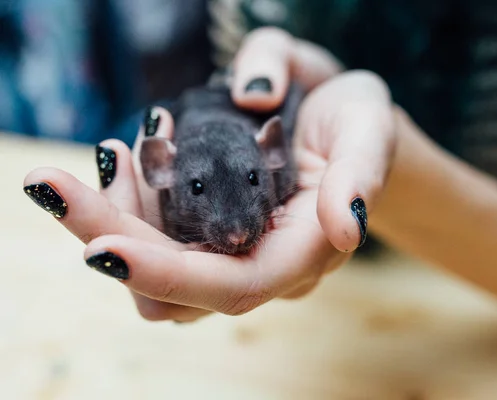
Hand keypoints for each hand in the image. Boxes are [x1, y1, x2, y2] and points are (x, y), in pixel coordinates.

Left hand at [22, 28, 396, 321]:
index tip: (98, 246)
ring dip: (113, 217)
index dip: (166, 274)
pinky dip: (127, 203)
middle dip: (108, 236)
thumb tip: (346, 225)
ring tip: (116, 150)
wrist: (343, 124)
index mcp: (303, 251)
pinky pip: (155, 238)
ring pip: (153, 268)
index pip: (232, 286)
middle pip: (173, 287)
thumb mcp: (370, 130)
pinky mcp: (211, 232)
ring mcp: (232, 252)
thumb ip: (360, 175)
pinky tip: (128, 156)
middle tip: (54, 180)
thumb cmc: (359, 125)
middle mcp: (262, 263)